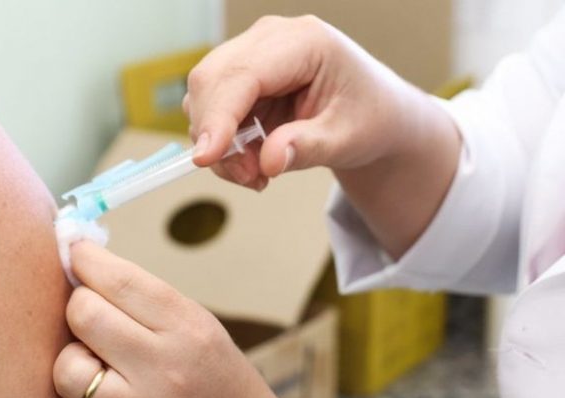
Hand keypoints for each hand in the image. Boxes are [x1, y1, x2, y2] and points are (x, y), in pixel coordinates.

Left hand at [49, 242, 332, 397]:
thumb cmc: (216, 381)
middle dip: (79, 310)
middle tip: (92, 321)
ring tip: (100, 375)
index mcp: (188, 329)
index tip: (76, 253)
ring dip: (75, 368)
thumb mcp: (198, 327)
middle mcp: (165, 371)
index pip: (118, 279)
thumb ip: (146, 299)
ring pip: (67, 370)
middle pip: (83, 314)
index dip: (85, 258)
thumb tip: (81, 258)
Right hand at [186, 15, 459, 257]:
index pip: (243, 74)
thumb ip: (309, 147)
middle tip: (249, 178)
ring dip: (220, 145)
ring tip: (257, 173)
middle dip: (217, 137)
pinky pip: (212, 110)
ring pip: (204, 98)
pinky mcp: (240, 76)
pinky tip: (253, 160)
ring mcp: (251, 53)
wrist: (373, 114)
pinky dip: (223, 144)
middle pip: (211, 80)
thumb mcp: (347, 139)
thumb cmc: (368, 117)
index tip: (206, 158)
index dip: (218, 116)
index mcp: (305, 41)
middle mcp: (271, 38)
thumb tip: (269, 160)